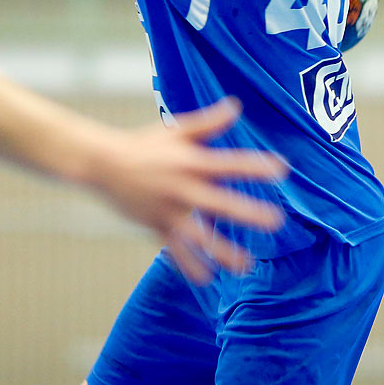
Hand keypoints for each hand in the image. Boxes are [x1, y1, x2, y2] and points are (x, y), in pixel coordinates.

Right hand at [90, 98, 286, 284]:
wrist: (102, 163)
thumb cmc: (143, 144)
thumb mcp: (175, 130)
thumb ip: (208, 123)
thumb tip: (236, 106)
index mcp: (190, 161)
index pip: (229, 163)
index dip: (254, 166)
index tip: (281, 169)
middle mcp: (181, 187)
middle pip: (219, 203)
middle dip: (247, 213)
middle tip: (275, 221)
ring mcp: (168, 209)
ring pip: (199, 236)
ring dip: (224, 251)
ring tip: (247, 265)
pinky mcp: (156, 225)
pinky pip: (175, 249)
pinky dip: (189, 264)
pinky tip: (206, 279)